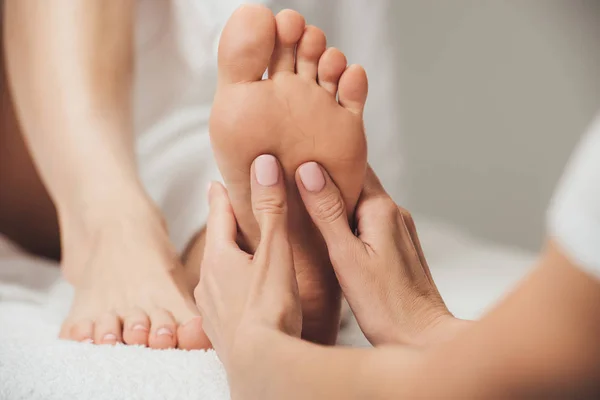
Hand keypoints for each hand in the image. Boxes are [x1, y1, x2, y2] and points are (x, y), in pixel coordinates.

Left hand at [195, 155, 301, 373]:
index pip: (219, 216)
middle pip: (216, 245)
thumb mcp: (275, 252)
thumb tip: (263, 164)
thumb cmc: (269, 308)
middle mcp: (208, 281)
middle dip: (225, 228)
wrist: (260, 365)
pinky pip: (222, 299)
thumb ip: (271, 209)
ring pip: (217, 274)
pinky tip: (242, 297)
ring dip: (228, 260)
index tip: (217, 182)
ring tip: (241, 255)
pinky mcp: (220, 330)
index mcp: (220, 257)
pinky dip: (231, 288)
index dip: (221, 197)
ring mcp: (211, 308)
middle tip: (232, 215)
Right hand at [296, 163, 466, 346]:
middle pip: (357, 183)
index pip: (353, 166)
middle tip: (293, 178)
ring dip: (336, 202)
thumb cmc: (385, 305)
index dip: (325, 159)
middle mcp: (394, 214)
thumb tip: (309, 171)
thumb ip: (327, 212)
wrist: (423, 338)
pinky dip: (348, 222)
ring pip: (361, 204)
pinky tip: (329, 235)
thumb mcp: (347, 257)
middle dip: (328, 180)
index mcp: (382, 209)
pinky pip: (368, 223)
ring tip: (304, 205)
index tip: (298, 155)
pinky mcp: (397, 248)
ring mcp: (398, 231)